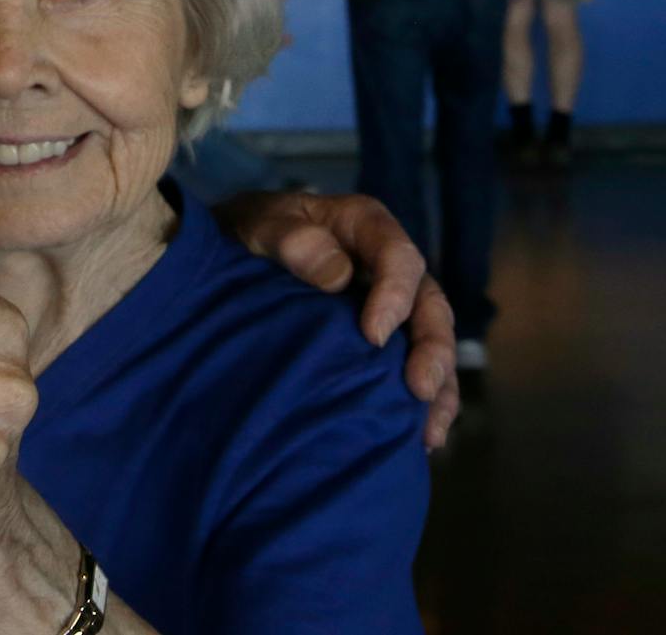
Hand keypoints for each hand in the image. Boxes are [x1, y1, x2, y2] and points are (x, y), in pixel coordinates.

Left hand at [215, 190, 459, 448]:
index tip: (373, 336)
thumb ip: (291, 239)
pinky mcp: (379, 341)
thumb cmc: (249, 233)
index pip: (398, 257)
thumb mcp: (260, 225)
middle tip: (419, 389)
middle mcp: (388, 267)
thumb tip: (338, 276)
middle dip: (432, 350)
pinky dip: (418, 405)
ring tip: (428, 433)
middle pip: (428, 305)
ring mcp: (389, 305)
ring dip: (437, 388)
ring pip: (429, 344)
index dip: (394, 295)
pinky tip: (416, 440)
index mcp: (366, 227)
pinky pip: (409, 370)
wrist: (229, 255)